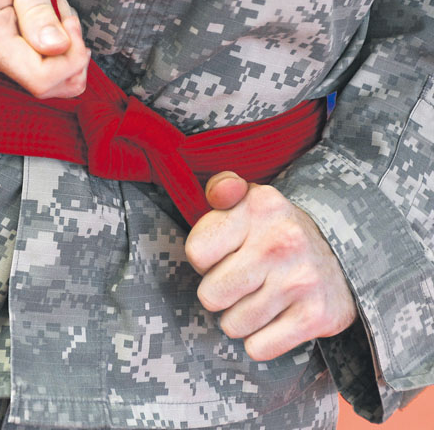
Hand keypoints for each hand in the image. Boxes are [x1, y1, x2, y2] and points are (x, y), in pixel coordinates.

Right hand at [0, 0, 89, 98]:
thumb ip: (38, 10)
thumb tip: (57, 49)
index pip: (40, 79)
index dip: (70, 58)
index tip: (71, 19)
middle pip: (43, 81)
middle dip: (67, 48)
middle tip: (56, 2)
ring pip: (41, 73)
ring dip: (58, 41)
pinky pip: (29, 63)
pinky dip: (46, 41)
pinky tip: (38, 10)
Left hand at [185, 172, 356, 360]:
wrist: (340, 254)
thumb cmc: (273, 230)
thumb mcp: (248, 199)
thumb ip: (222, 187)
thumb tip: (222, 192)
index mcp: (259, 206)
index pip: (197, 253)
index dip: (203, 259)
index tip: (223, 253)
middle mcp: (282, 240)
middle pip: (211, 295)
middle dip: (219, 292)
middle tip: (240, 279)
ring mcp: (302, 280)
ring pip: (233, 325)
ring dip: (239, 318)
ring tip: (258, 297)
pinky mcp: (318, 316)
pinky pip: (259, 348)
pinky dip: (260, 340)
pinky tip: (275, 317)